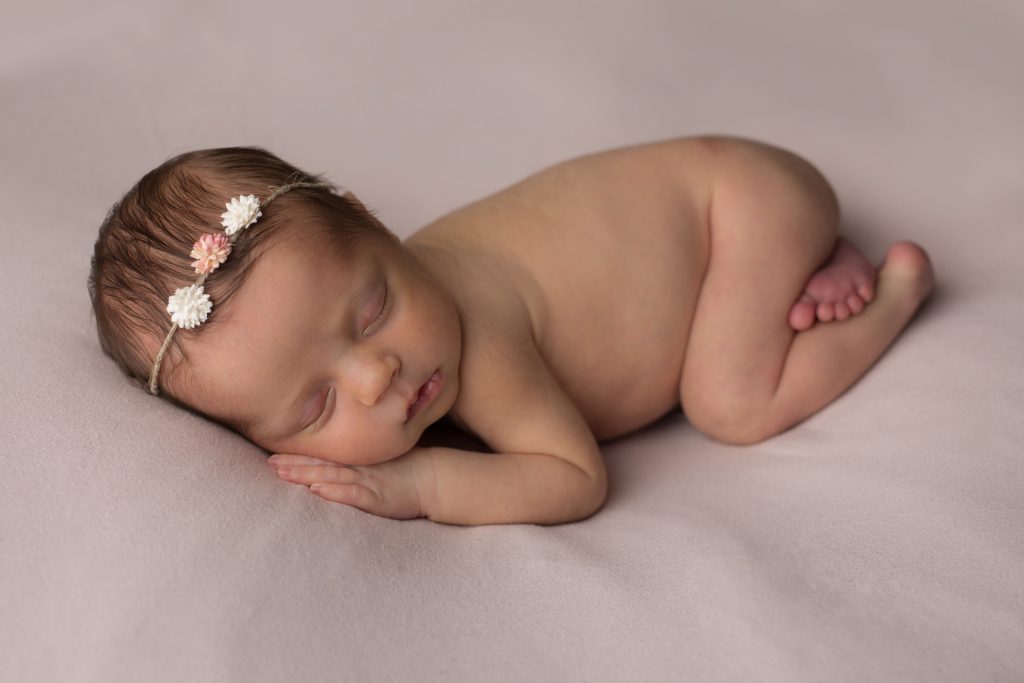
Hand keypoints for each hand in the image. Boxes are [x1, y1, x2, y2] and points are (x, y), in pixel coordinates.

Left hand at [267, 448, 433, 519]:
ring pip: (333, 477)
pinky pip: (354, 495)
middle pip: (322, 465)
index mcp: (357, 463)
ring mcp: (369, 482)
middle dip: (295, 465)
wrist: (435, 479)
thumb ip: (356, 468)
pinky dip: (335, 491)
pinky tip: (318, 490)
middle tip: (270, 464)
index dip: (299, 457)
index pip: (323, 459)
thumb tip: (330, 472)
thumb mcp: (378, 468)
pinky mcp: (379, 498)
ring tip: (284, 474)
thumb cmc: (406, 473)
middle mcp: (359, 470)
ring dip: (307, 475)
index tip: (273, 456)